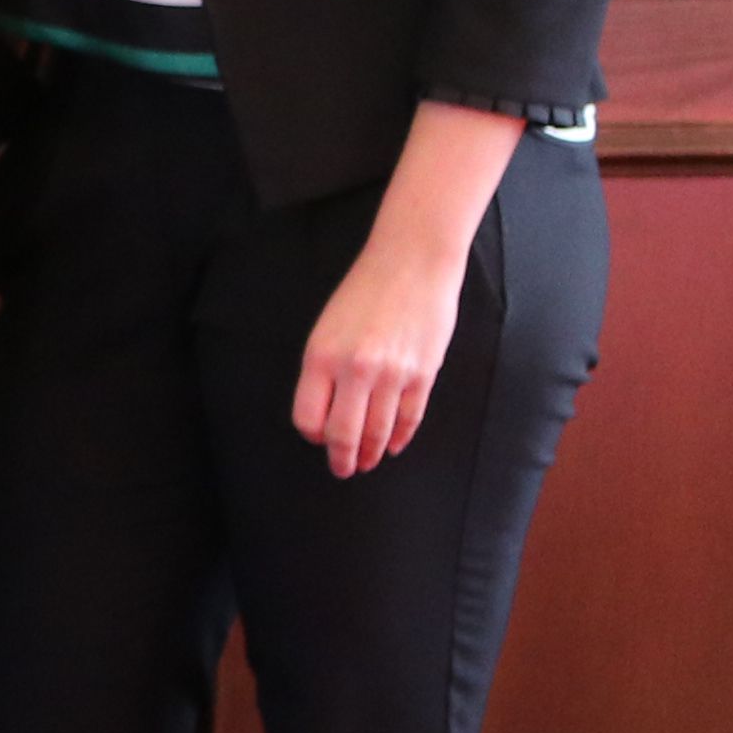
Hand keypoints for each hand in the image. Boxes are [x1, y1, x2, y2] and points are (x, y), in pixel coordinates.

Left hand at [290, 238, 465, 476]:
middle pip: (343, 434)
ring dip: (371, 453)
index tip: (316, 438)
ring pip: (378, 432)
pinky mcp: (423, 374)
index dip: (312, 434)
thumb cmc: (364, 291)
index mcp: (322, 357)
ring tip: (367, 462)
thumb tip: (326, 412)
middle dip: (342, 458)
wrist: (412, 263)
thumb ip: (324, 369)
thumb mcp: (327, 327)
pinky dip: (399, 437)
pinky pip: (409, 418)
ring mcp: (392, 375)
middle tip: (342, 469)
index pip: (309, 417)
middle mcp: (355, 370)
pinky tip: (392, 446)